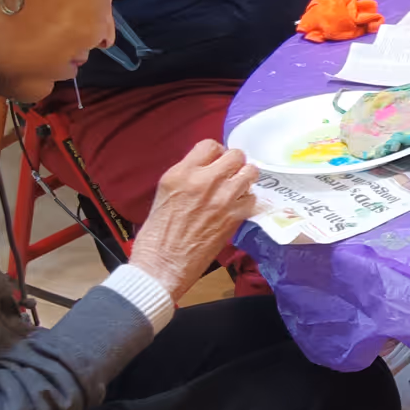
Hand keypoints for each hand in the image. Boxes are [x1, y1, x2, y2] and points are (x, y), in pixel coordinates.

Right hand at [127, 140, 261, 297]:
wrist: (162, 264)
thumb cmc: (157, 234)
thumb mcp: (165, 193)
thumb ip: (188, 177)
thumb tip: (207, 170)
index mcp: (181, 173)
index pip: (210, 145)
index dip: (217, 153)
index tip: (217, 162)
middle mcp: (204, 181)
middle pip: (235, 155)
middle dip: (235, 163)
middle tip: (231, 174)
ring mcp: (222, 198)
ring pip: (250, 172)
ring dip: (246, 179)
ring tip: (239, 187)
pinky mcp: (234, 217)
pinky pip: (252, 198)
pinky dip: (247, 201)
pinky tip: (237, 207)